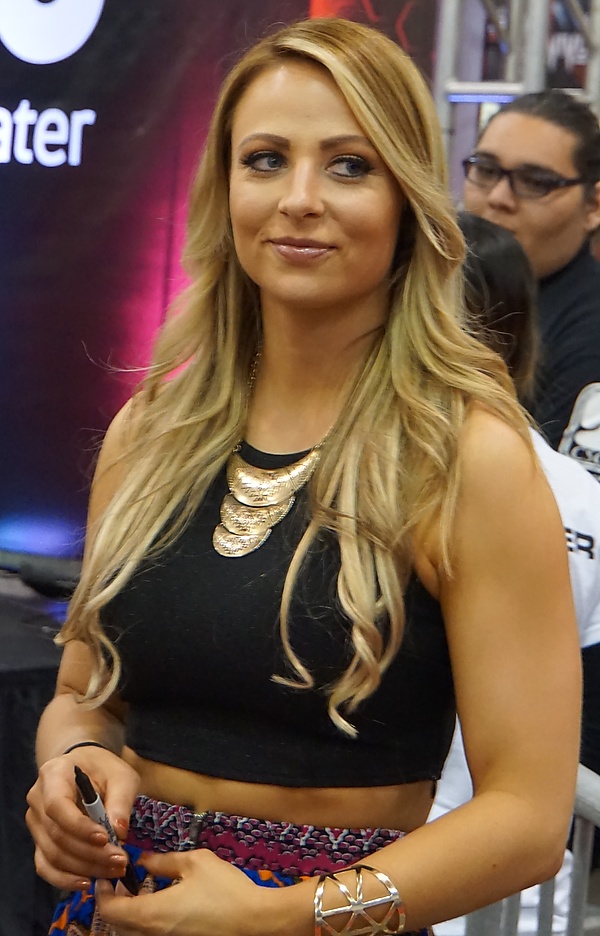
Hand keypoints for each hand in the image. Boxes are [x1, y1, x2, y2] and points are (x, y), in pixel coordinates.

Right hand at [25, 747, 139, 891]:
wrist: (86, 768)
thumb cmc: (104, 769)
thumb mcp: (121, 776)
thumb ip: (121, 800)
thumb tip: (118, 833)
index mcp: (53, 774)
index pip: (57, 806)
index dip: (79, 827)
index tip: (106, 838)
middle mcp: (37, 799)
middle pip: (56, 835)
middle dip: (90, 853)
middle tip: (120, 860)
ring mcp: (35, 822)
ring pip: (53, 855)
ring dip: (84, 868)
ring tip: (113, 870)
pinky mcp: (39, 841)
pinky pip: (46, 866)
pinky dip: (66, 879)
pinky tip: (88, 881)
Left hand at [95, 849, 278, 935]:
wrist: (254, 920)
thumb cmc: (225, 890)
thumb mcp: (194, 862)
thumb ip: (163, 861)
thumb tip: (143, 860)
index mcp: (152, 914)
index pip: (109, 910)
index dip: (100, 892)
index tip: (104, 875)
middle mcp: (153, 934)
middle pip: (117, 924)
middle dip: (112, 901)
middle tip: (119, 880)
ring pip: (133, 931)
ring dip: (129, 911)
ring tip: (138, 888)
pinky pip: (150, 932)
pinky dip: (145, 918)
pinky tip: (158, 900)